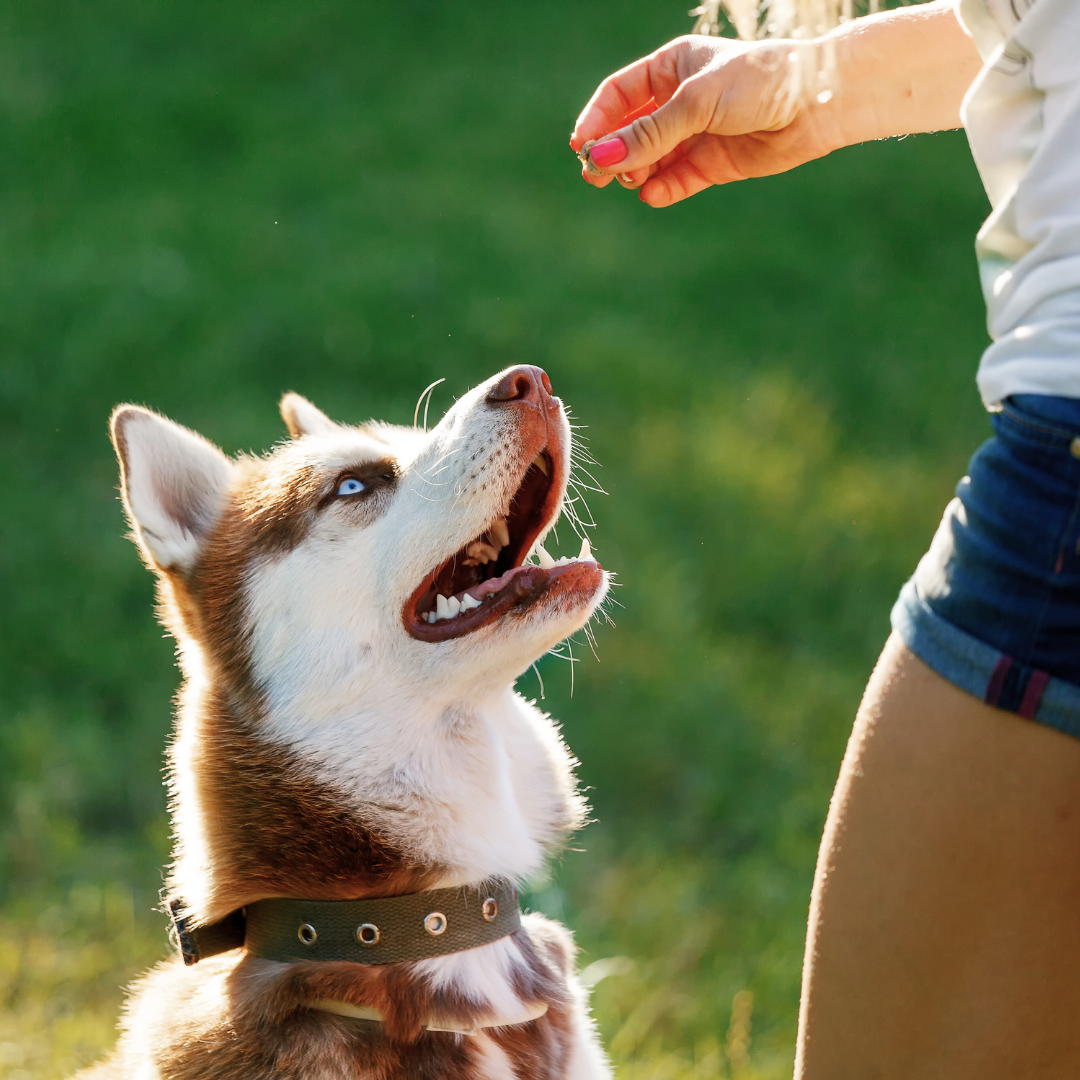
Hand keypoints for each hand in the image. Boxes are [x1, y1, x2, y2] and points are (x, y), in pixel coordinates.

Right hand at [570, 2, 981, 207]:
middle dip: (612, 152)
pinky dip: (662, 189)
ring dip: (635, 172)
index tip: (582, 146)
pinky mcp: (714, 164)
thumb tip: (601, 157)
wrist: (817, 103)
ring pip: (651, 159)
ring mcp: (697, 134)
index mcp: (673, 67)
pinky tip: (651, 195)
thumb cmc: (759, 82)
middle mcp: (681, 101)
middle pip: (630, 131)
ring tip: (628, 182)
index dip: (597, 120)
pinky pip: (677, 180)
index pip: (619, 95)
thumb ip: (649, 134)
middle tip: (596, 175)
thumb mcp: (696, 102)